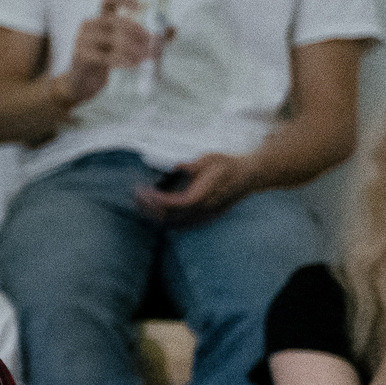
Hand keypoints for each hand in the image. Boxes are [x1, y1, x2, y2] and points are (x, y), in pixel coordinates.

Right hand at [60, 0, 172, 109]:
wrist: (83, 82)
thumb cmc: (106, 61)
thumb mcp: (124, 47)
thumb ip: (147, 37)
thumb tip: (173, 30)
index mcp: (100, 18)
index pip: (108, 0)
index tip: (141, 8)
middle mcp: (89, 25)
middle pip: (117, 21)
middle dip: (138, 32)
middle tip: (151, 44)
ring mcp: (82, 39)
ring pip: (113, 40)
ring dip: (133, 49)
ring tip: (144, 58)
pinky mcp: (81, 55)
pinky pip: (106, 56)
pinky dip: (122, 61)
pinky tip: (132, 65)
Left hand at [134, 152, 255, 224]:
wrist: (249, 176)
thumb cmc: (229, 165)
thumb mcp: (212, 159)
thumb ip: (195, 165)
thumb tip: (179, 167)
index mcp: (207, 195)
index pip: (179, 203)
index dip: (159, 200)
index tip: (144, 191)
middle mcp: (205, 209)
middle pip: (172, 216)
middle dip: (151, 207)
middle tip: (136, 195)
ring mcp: (205, 216)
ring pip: (174, 224)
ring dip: (155, 215)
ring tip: (141, 202)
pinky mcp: (204, 218)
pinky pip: (181, 225)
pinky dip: (164, 220)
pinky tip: (154, 211)